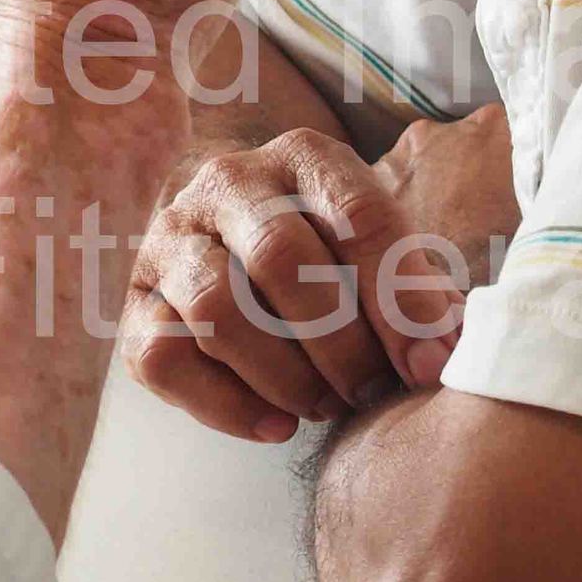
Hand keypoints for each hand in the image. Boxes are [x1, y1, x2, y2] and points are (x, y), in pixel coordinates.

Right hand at [121, 107, 518, 442]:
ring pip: (215, 308)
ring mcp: (172, 238)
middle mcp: (228, 182)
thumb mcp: (380, 250)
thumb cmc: (334, 259)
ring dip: (282, 374)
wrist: (239, 242)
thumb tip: (447, 354)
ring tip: (325, 405)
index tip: (432, 364)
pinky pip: (162, 358)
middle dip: (338, 341)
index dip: (400, 295)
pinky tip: (276, 424)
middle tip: (372, 390)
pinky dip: (223, 405)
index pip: (358, 213)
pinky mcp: (135, 301)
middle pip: (280, 257)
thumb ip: (416, 289)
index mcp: (303, 156)